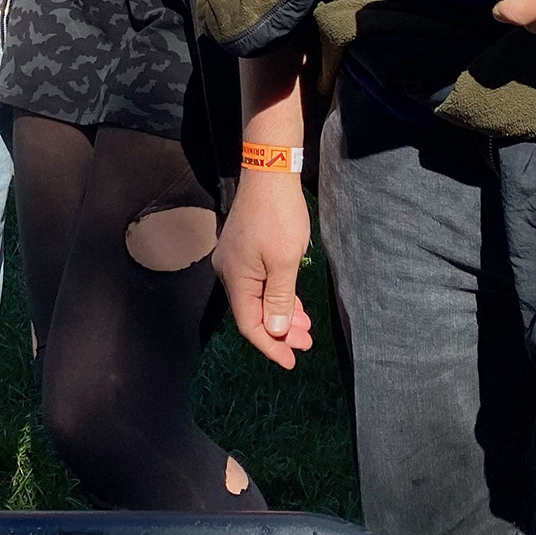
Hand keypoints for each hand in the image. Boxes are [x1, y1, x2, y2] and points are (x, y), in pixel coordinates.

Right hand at [213, 168, 314, 369]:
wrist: (269, 173)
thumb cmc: (279, 216)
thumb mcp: (285, 262)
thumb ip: (280, 299)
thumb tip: (275, 331)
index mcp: (235, 277)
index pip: (248, 323)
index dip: (270, 345)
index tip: (292, 361)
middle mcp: (228, 271)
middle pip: (251, 312)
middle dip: (280, 331)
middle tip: (307, 342)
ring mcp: (234, 259)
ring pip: (256, 297)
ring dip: (280, 313)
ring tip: (305, 326)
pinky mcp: (242, 249)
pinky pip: (258, 282)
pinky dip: (275, 295)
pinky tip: (293, 303)